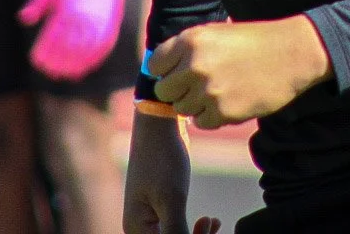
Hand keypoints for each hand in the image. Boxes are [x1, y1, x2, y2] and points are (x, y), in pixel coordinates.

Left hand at [17, 0, 134, 81]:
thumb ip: (38, 3)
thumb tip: (24, 19)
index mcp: (67, 8)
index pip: (53, 38)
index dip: (44, 52)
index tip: (36, 60)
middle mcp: (83, 17)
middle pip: (67, 48)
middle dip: (56, 62)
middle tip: (47, 71)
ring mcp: (98, 22)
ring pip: (84, 51)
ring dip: (72, 66)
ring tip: (62, 74)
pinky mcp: (110, 25)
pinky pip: (101, 49)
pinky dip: (91, 62)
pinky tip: (82, 70)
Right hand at [124, 110, 220, 233]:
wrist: (159, 125)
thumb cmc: (162, 159)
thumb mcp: (171, 198)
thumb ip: (176, 231)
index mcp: (136, 229)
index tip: (207, 227)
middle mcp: (141, 227)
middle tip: (212, 222)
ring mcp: (152, 217)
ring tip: (213, 221)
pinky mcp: (163, 206)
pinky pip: (179, 227)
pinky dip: (195, 227)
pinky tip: (211, 220)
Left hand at [150, 17, 331, 128]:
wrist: (293, 54)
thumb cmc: (255, 41)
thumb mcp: (217, 34)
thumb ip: (187, 50)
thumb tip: (157, 71)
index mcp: (191, 40)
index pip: (155, 64)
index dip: (166, 69)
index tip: (177, 71)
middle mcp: (195, 65)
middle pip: (164, 90)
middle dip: (179, 89)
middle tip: (200, 84)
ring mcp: (208, 91)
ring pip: (183, 108)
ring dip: (197, 103)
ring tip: (221, 89)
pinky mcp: (223, 112)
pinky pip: (202, 122)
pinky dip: (213, 116)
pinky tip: (230, 100)